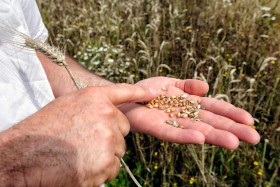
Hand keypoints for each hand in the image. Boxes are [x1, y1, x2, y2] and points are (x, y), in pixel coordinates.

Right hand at [0, 83, 151, 185]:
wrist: (24, 155)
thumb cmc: (42, 131)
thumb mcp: (67, 105)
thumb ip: (91, 106)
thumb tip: (108, 112)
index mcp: (95, 98)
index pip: (124, 92)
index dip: (138, 92)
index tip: (150, 93)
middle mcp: (106, 115)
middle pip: (122, 128)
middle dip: (110, 136)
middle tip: (87, 142)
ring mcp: (108, 138)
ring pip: (118, 150)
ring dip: (105, 155)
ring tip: (80, 155)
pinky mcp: (107, 161)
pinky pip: (113, 167)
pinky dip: (101, 170)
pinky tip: (82, 167)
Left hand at [121, 77, 259, 149]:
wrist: (124, 96)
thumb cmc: (147, 90)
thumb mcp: (169, 83)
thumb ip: (187, 85)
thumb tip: (205, 88)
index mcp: (188, 103)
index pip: (213, 108)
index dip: (231, 113)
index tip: (249, 120)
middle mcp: (183, 115)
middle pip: (210, 122)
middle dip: (231, 129)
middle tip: (253, 138)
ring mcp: (170, 122)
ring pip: (195, 130)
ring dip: (213, 136)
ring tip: (232, 143)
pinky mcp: (155, 126)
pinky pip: (171, 132)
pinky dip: (185, 136)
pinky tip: (199, 139)